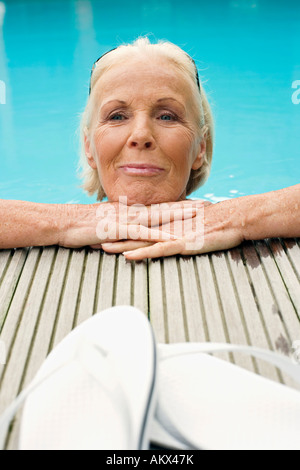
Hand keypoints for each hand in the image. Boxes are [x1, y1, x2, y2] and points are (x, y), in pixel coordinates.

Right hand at [58, 200, 198, 248]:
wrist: (64, 222)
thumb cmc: (83, 225)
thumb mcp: (107, 225)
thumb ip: (122, 228)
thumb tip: (130, 233)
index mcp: (130, 210)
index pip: (159, 206)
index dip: (178, 204)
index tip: (195, 203)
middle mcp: (132, 212)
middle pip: (165, 207)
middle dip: (186, 206)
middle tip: (207, 204)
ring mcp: (126, 219)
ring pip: (159, 216)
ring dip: (179, 216)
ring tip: (198, 216)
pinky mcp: (119, 230)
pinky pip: (143, 233)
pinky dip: (159, 236)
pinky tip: (173, 239)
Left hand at [102, 199, 244, 259]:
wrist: (233, 218)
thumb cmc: (215, 220)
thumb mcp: (192, 222)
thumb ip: (179, 223)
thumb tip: (170, 226)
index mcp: (167, 220)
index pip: (140, 223)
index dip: (122, 226)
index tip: (106, 228)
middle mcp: (165, 225)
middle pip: (135, 231)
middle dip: (114, 234)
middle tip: (94, 237)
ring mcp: (173, 234)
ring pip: (142, 240)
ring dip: (122, 244)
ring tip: (103, 247)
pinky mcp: (182, 243)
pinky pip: (158, 250)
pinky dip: (143, 253)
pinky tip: (129, 257)